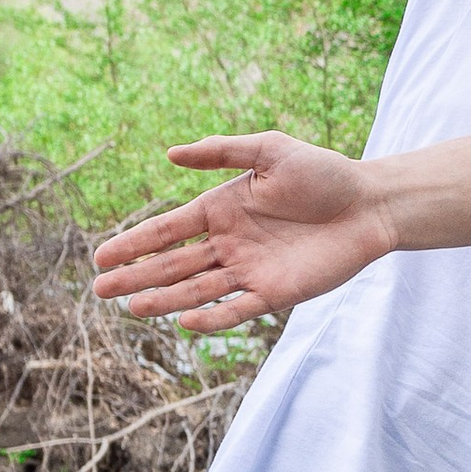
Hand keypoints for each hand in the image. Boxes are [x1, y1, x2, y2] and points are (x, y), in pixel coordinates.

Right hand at [93, 132, 392, 333]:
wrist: (370, 204)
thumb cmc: (323, 172)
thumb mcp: (269, 150)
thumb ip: (221, 151)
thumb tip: (169, 153)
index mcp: (220, 210)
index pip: (167, 231)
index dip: (134, 243)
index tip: (100, 256)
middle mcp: (229, 244)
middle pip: (173, 265)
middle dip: (137, 277)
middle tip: (100, 290)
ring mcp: (250, 270)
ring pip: (197, 290)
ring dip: (165, 300)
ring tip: (132, 308)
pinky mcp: (276, 293)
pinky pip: (238, 309)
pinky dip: (212, 317)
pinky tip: (185, 321)